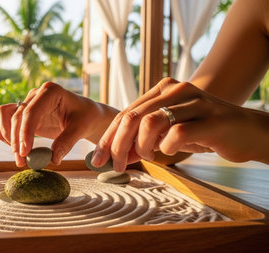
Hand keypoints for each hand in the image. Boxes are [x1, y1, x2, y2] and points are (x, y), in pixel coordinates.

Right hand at [0, 82, 117, 166]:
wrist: (86, 115)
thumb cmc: (86, 118)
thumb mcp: (81, 129)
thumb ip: (67, 142)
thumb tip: (53, 159)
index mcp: (50, 91)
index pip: (31, 112)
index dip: (25, 133)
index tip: (25, 153)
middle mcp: (36, 94)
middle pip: (16, 117)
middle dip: (16, 140)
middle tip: (22, 161)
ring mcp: (28, 102)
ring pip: (5, 116)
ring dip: (7, 137)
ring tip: (18, 157)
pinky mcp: (24, 113)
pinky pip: (5, 121)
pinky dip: (6, 135)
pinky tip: (16, 149)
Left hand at [91, 77, 268, 170]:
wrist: (247, 131)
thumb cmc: (204, 132)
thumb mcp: (169, 133)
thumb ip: (144, 139)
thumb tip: (117, 155)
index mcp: (163, 90)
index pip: (125, 113)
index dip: (108, 137)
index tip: (98, 158)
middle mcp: (176, 90)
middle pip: (132, 117)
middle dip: (117, 145)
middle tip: (115, 165)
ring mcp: (194, 102)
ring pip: (150, 122)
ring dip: (141, 146)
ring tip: (148, 156)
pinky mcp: (210, 119)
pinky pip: (176, 134)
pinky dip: (166, 147)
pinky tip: (169, 152)